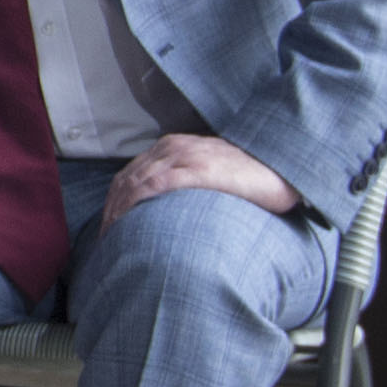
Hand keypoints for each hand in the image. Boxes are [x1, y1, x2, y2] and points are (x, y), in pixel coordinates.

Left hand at [100, 133, 301, 226]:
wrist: (280, 165)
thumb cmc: (248, 176)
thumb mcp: (210, 171)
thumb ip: (186, 181)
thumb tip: (167, 210)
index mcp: (173, 147)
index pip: (131, 174)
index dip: (115, 202)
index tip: (110, 226)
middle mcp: (173, 148)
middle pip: (126, 180)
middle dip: (111, 210)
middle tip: (106, 239)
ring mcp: (185, 157)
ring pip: (135, 182)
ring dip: (118, 211)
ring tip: (113, 238)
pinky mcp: (197, 170)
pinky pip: (155, 184)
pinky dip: (136, 203)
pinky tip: (129, 221)